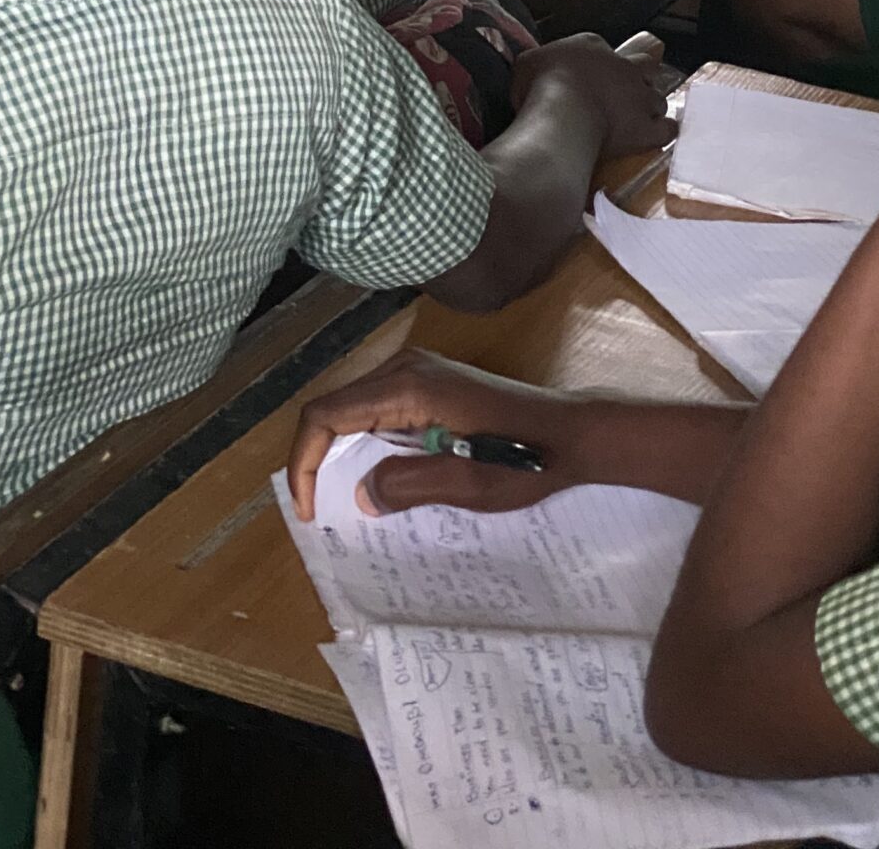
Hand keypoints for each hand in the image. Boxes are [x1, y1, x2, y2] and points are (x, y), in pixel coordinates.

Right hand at [288, 348, 591, 520]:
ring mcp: (417, 370)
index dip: (305, 460)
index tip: (310, 510)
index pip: (327, 413)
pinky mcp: (430, 382)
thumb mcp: (468, 483)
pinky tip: (381, 475)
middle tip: (321, 510)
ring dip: (341, 451)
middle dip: (318, 457)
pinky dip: (366, 442)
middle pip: (335, 406)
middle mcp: (404, 367)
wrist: (573, 432)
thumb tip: (359, 495)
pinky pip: (377, 408)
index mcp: (407, 386)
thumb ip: (408, 485)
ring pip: (354, 407)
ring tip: (344, 498)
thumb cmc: (526, 458)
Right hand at [511, 32, 673, 156]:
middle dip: (639, 79)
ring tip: (637, 121)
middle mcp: (624, 67)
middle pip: (644, 68)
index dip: (601, 65)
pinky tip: (653, 138)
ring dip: (650, 108)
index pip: (606, 50)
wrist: (563, 114)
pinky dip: (662, 132)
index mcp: (593, 46)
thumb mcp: (527, 64)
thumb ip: (538, 63)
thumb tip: (537, 70)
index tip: (590, 78)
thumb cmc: (540, 86)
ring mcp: (640, 98)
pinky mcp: (647, 128)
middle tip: (623, 95)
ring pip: (658, 99)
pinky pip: (667, 129)